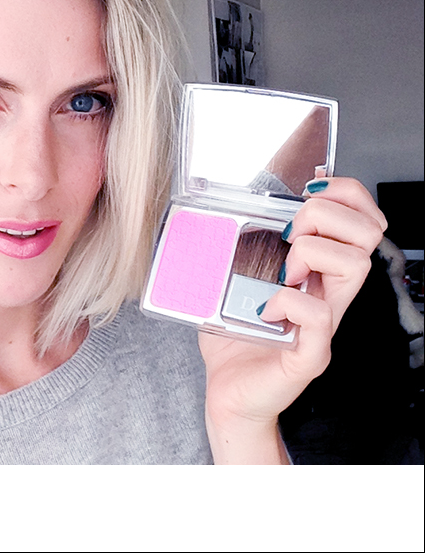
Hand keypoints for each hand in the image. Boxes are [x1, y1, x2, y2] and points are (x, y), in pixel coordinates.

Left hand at [199, 177, 386, 460]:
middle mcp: (332, 293)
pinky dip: (288, 302)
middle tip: (287, 237)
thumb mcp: (236, 275)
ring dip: (310, 254)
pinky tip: (267, 309)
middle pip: (367, 232)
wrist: (229, 393)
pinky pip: (319, 317)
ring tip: (281, 272)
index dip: (346, 194)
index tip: (308, 192)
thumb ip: (238, 240)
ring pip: (355, 265)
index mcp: (321, 270)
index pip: (365, 218)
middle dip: (322, 216)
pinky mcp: (310, 355)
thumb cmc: (236, 335)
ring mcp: (326, 323)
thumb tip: (218, 200)